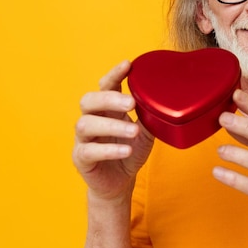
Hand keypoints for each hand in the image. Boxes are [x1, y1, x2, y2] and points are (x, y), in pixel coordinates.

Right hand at [73, 60, 154, 201]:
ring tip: (134, 131)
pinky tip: (126, 150)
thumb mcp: (146, 131)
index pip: (105, 85)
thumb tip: (167, 97)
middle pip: (89, 100)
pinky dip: (109, 150)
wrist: (120, 182)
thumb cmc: (130, 150)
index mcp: (106, 108)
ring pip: (86, 124)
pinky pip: (89, 151)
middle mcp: (91, 119)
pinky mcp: (81, 158)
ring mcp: (83, 139)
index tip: (128, 64)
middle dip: (109, 99)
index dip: (114, 74)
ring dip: (112, 126)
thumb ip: (150, 115)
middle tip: (131, 103)